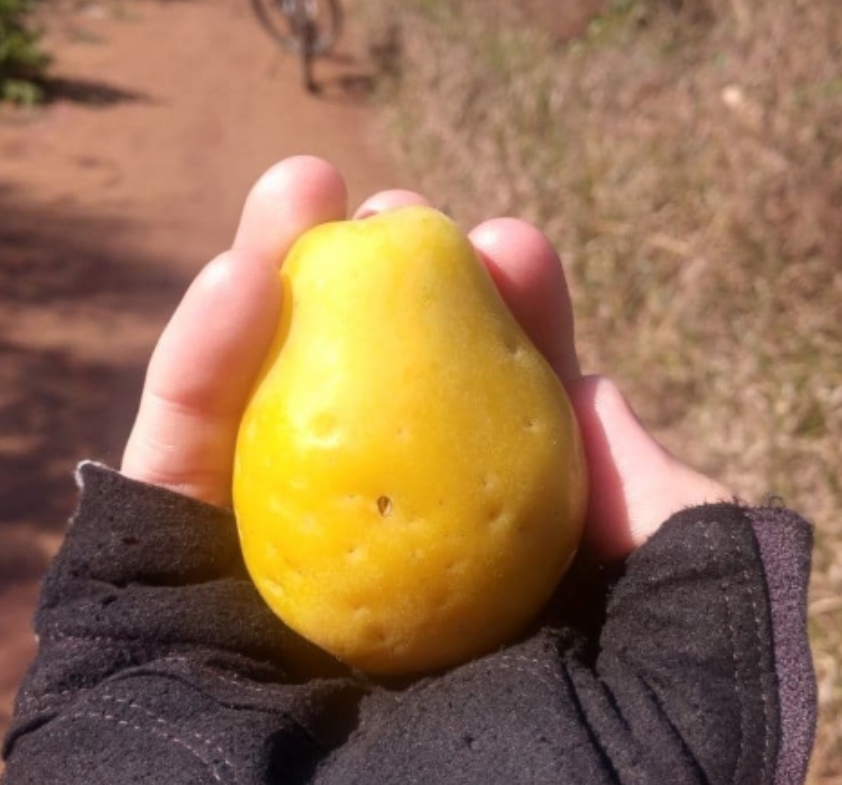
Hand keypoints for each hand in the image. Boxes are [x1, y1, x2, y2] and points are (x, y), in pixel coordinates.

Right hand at [121, 156, 730, 561]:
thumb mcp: (685, 665)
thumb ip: (677, 527)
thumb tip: (597, 394)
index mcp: (483, 595)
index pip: (494, 440)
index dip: (510, 331)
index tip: (517, 242)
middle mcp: (372, 581)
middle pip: (369, 407)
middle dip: (386, 292)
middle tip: (400, 208)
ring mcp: (261, 585)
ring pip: (257, 414)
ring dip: (274, 287)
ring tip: (300, 184)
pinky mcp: (164, 593)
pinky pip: (167, 467)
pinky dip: (194, 365)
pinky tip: (234, 277)